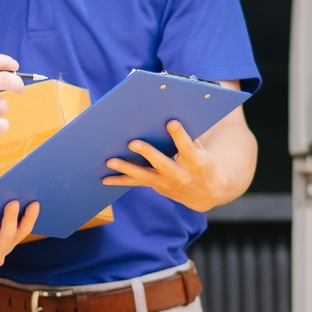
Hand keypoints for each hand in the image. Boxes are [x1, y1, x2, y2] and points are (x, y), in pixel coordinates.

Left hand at [101, 120, 241, 212]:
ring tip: (110, 161)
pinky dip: (120, 180)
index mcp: (196, 162)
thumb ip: (189, 138)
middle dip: (147, 153)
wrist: (207, 193)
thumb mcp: (203, 151)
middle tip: (132, 142)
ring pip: (143, 175)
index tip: (171, 122)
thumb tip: (170, 118)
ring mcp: (166, 182)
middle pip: (161, 162)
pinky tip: (104, 179)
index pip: (187, 147)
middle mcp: (180, 174)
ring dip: (126, 168)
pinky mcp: (156, 186)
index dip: (179, 135)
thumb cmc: (203, 163)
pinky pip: (136, 183)